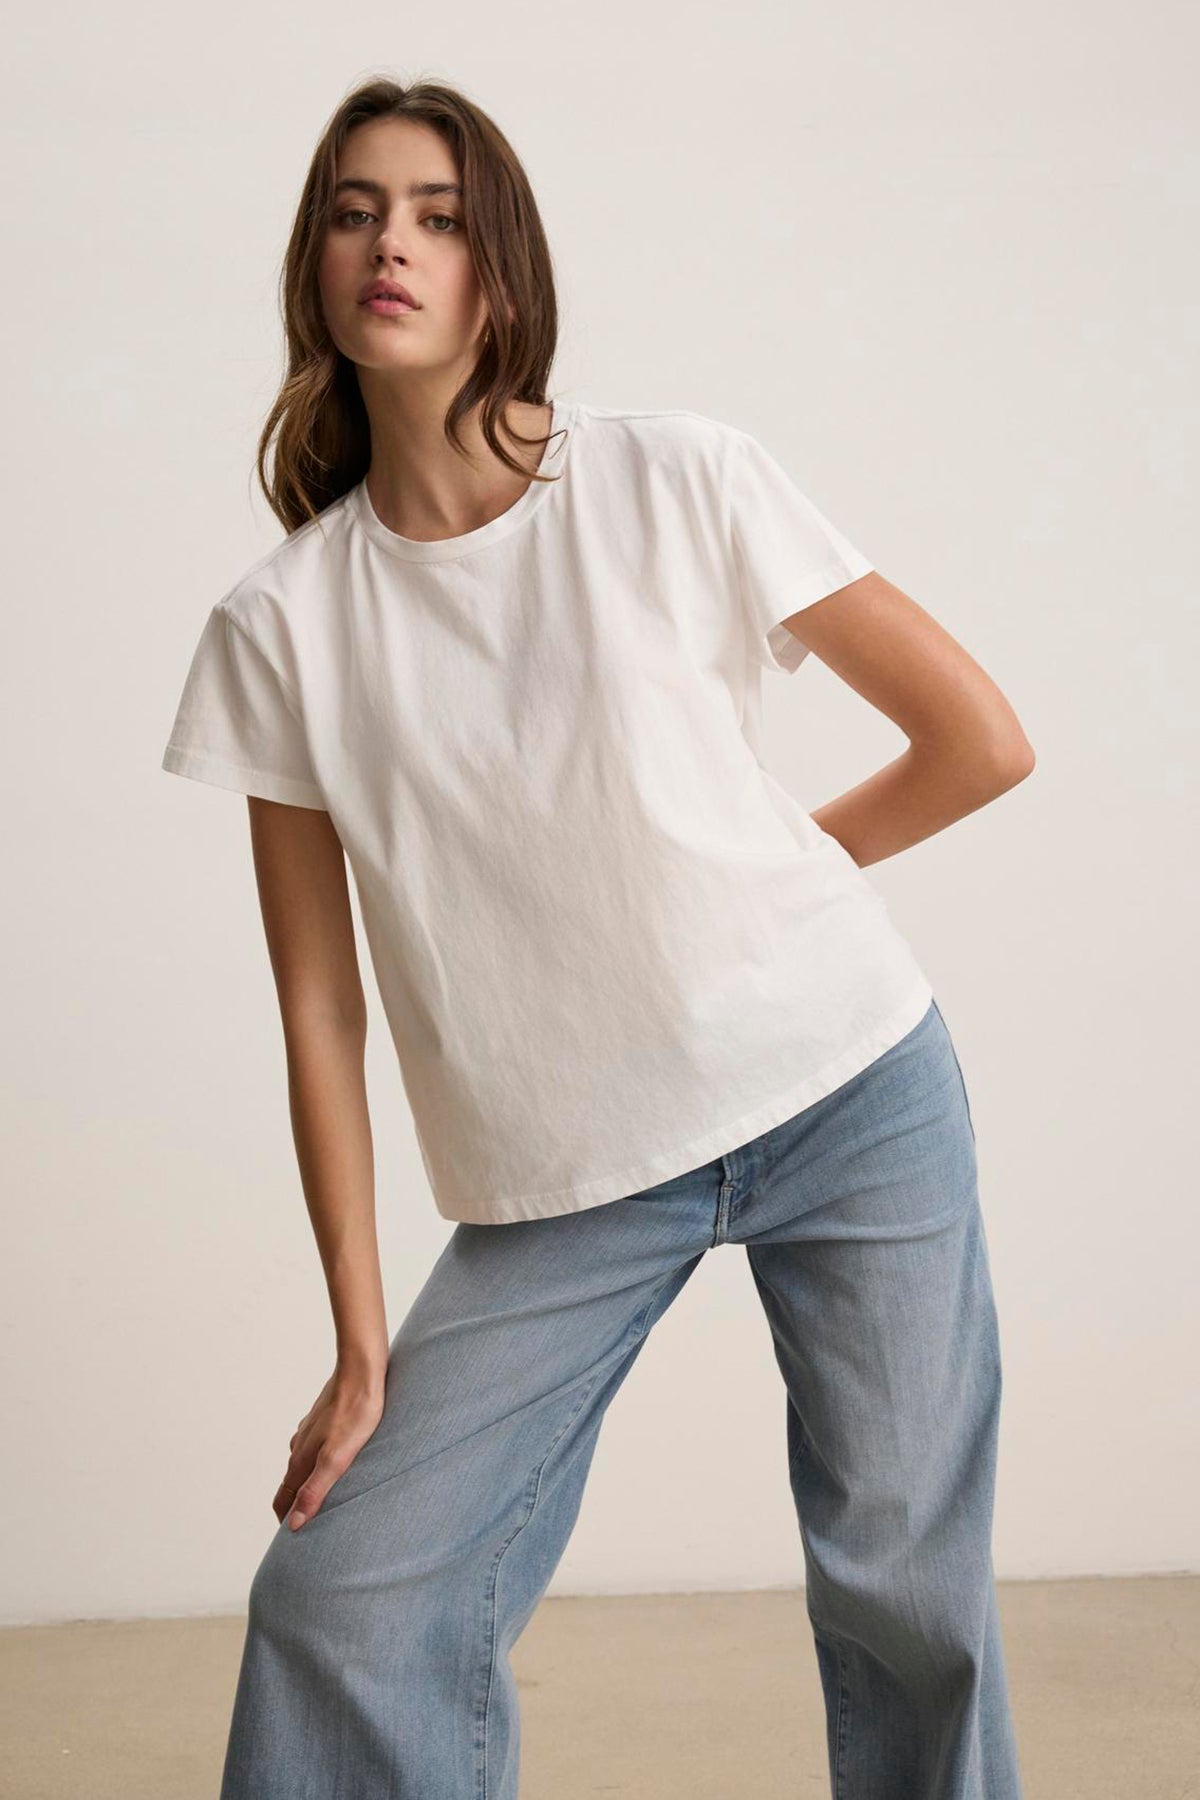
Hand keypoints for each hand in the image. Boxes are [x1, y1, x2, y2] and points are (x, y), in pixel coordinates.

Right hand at [273, 1364, 386, 1529]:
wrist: (361, 1371)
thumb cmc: (355, 1413)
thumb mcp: (337, 1458)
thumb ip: (315, 1490)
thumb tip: (293, 1524)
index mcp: (301, 1459)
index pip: (283, 1498)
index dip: (285, 1520)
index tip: (292, 1541)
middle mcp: (300, 1446)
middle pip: (291, 1483)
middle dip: (295, 1505)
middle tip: (309, 1525)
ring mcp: (311, 1430)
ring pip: (303, 1463)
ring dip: (306, 1483)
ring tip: (323, 1497)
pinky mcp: (325, 1418)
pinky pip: (316, 1447)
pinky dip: (319, 1462)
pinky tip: (335, 1461)